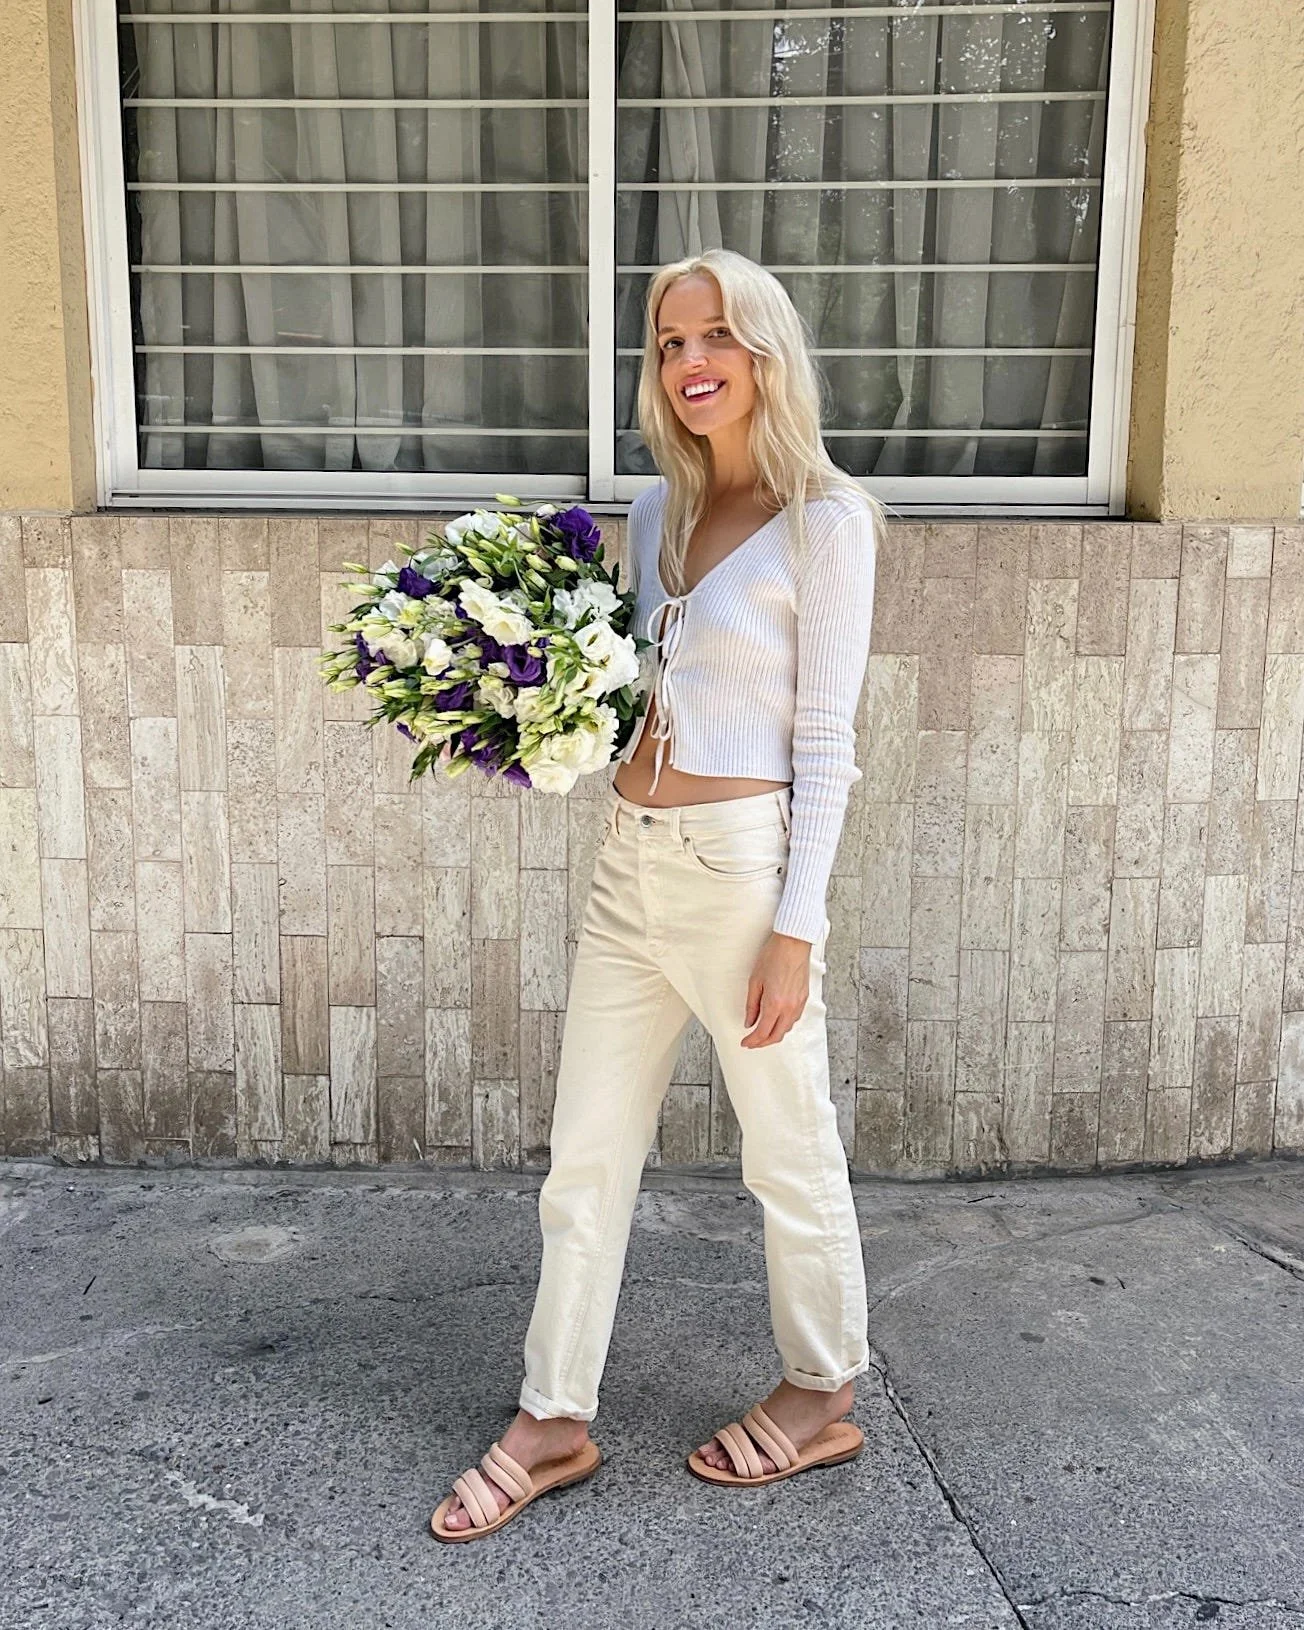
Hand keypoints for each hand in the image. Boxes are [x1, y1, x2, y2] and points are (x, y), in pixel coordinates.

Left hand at [741, 931, 812, 1047]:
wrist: (793, 943)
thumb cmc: (773, 957)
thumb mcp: (755, 981)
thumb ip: (752, 1005)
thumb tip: (749, 1022)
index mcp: (774, 1004)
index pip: (763, 1032)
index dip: (752, 1041)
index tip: (745, 1043)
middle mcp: (789, 1007)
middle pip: (776, 1036)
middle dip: (763, 1043)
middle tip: (752, 1042)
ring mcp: (799, 1004)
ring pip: (787, 1028)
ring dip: (774, 1034)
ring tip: (763, 1032)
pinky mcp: (804, 998)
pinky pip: (794, 1019)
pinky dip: (784, 1024)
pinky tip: (776, 1020)